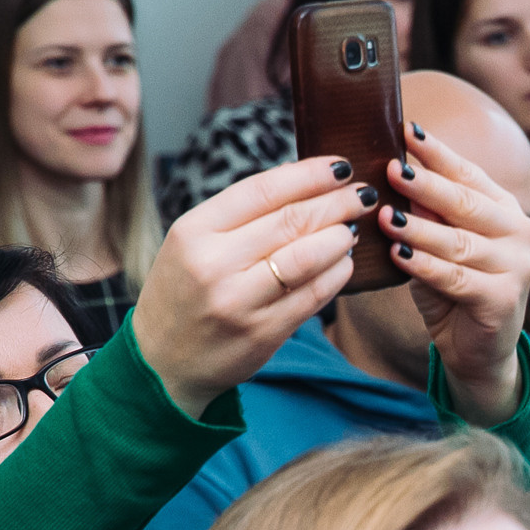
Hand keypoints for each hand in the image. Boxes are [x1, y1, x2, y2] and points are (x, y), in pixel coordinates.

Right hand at [129, 156, 368, 417]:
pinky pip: (314, 295)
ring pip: (308, 257)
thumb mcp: (192, 244)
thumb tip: (306, 183)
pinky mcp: (264, 333)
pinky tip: (345, 261)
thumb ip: (238, 217)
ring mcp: (240, 301)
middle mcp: (214, 264)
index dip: (309, 175)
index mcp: (193, 231)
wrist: (164, 361)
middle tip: (365, 194)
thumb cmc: (185, 292)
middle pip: (291, 221)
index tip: (340, 167)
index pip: (262, 190)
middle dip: (337, 203)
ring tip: (354, 227)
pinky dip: (337, 274)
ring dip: (341, 237)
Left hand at [379, 122, 529, 426]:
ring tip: (385, 215)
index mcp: (504, 210)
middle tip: (393, 168)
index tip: (406, 129)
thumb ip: (426, 214)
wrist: (478, 349)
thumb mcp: (439, 244)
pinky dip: (425, 266)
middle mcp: (518, 232)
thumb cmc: (454, 288)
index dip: (437, 153)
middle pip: (465, 203)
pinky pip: (457, 278)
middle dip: (426, 184)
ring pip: (458, 242)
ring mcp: (516, 267)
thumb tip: (394, 172)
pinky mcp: (503, 299)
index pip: (468, 173)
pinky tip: (399, 255)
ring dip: (419, 228)